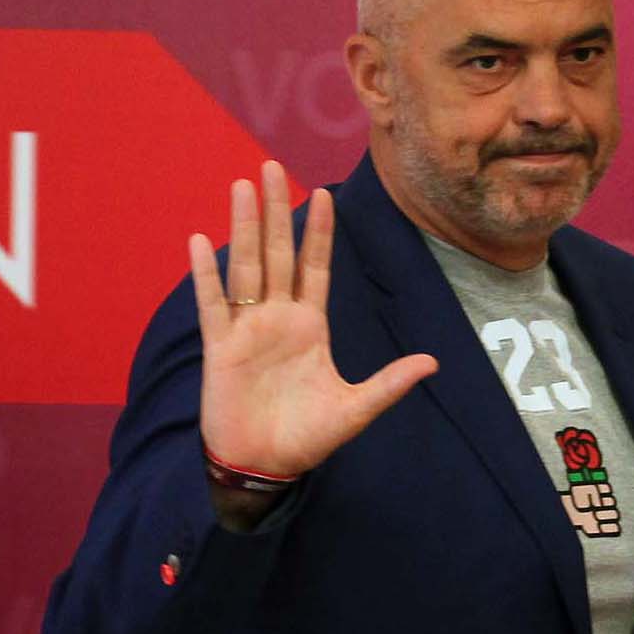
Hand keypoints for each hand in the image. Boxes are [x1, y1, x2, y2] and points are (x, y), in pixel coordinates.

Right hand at [188, 161, 437, 495]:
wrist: (265, 467)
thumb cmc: (308, 437)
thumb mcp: (357, 408)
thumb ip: (390, 383)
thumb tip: (433, 363)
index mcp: (310, 326)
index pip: (315, 267)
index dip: (319, 232)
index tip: (324, 193)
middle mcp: (278, 319)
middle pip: (278, 254)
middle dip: (277, 212)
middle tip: (272, 167)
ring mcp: (248, 330)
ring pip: (246, 268)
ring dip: (245, 227)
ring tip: (243, 187)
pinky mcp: (221, 349)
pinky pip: (212, 305)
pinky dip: (206, 275)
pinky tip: (200, 241)